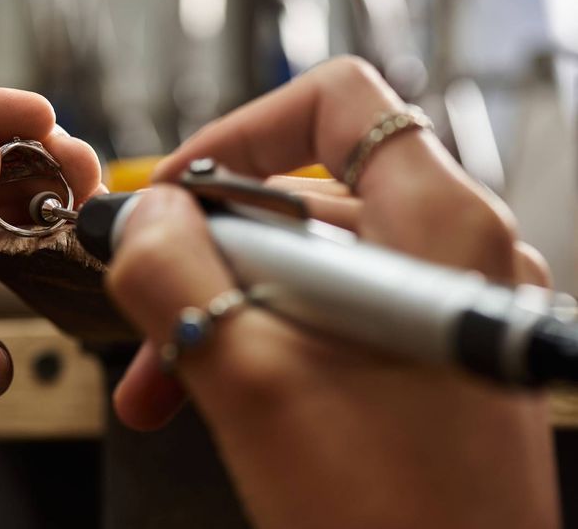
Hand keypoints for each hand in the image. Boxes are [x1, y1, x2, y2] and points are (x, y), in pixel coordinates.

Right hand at [108, 57, 558, 527]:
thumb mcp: (251, 380)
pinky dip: (257, 338)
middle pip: (302, 195)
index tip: (177, 192)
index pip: (337, 103)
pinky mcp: (415, 355)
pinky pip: (320, 314)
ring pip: (301, 264)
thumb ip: (175, 273)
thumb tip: (141, 214)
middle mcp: (449, 253)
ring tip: (162, 378)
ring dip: (218, 306)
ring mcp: (432, 307)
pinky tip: (209, 390)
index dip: (241, 133)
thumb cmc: (394, 520)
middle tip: (147, 306)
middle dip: (205, 251)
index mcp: (437, 225)